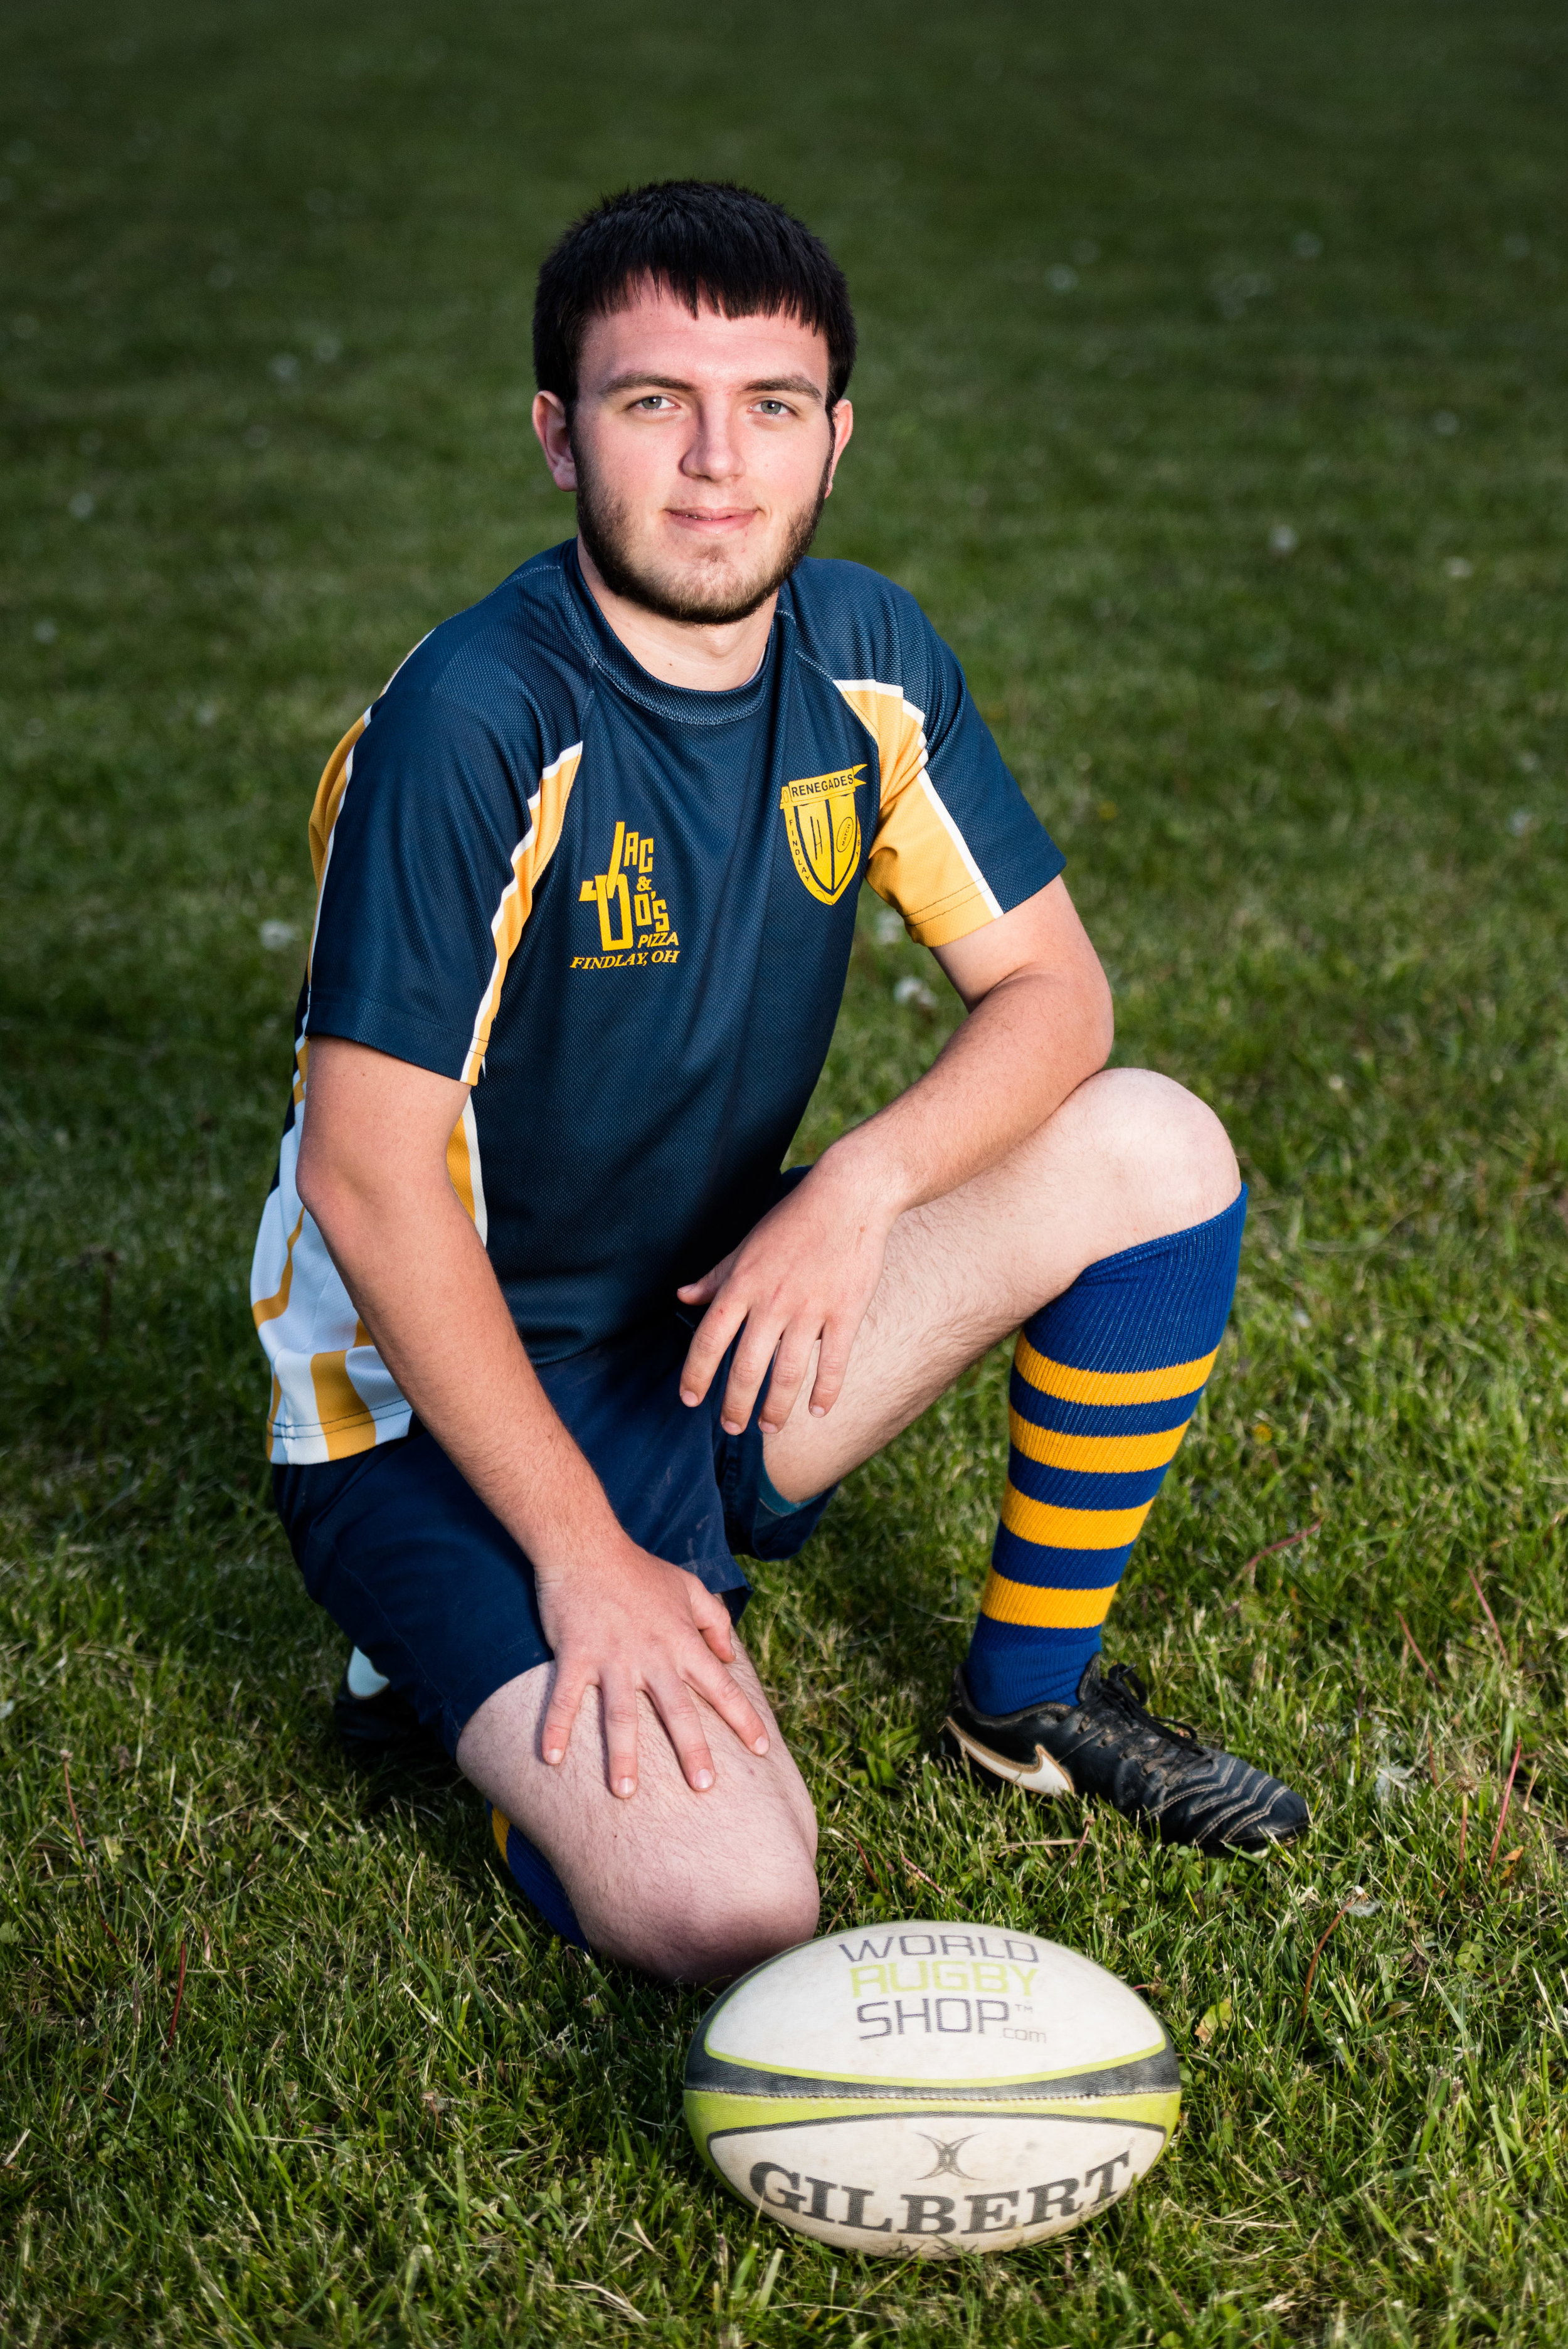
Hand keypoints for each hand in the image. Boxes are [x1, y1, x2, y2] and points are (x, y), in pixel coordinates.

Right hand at [534, 1541, 770, 1796]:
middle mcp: (652, 1655)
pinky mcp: (576, 1656)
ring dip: (623, 1755)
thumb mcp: (688, 1586)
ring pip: (621, 1715)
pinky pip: (566, 1698)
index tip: (761, 1749)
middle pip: (678, 1710)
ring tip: (625, 1792)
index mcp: (682, 1641)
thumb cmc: (639, 1568)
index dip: (743, 1717)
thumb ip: (713, 1618)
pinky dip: (556, 1728)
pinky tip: (551, 1760)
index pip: (721, 1685)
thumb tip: (730, 1655)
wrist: (587, 1546)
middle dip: (692, 1750)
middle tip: (704, 1787)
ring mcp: (612, 1658)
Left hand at [676, 1156, 896, 1435]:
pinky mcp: (846, 1312)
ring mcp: (810, 1309)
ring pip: (787, 1374)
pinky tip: (818, 1411)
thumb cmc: (793, 1219)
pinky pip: (833, 1363)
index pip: (709, 1339)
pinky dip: (825, 1392)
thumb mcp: (746, 1245)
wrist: (849, 1196)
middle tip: (731, 1428)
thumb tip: (682, 1297)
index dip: (696, 1374)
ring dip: (775, 1409)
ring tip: (768, 1428)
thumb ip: (715, 1276)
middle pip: (746, 1367)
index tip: (690, 1400)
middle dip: (735, 1405)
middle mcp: (772, 1301)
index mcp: (742, 1284)